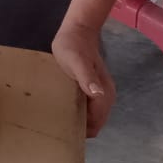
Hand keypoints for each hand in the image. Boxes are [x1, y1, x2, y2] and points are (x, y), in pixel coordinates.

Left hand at [51, 22, 115, 136]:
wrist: (78, 30)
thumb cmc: (74, 45)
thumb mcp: (75, 61)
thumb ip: (86, 77)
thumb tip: (98, 94)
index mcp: (103, 92)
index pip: (96, 122)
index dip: (83, 131)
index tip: (63, 132)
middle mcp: (105, 95)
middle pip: (95, 122)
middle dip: (80, 128)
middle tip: (57, 128)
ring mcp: (100, 92)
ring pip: (92, 116)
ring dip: (79, 121)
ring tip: (58, 120)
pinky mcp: (93, 88)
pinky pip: (87, 107)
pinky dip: (78, 112)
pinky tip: (63, 109)